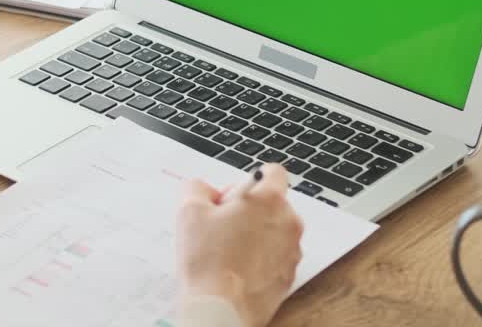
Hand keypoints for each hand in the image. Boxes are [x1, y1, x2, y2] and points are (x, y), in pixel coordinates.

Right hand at [175, 164, 304, 326]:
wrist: (220, 308)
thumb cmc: (207, 262)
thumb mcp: (189, 210)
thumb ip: (197, 187)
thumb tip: (203, 190)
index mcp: (269, 200)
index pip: (273, 172)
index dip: (249, 181)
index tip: (233, 197)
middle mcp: (288, 222)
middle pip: (272, 203)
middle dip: (249, 210)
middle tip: (222, 226)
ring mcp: (292, 250)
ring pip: (275, 230)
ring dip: (255, 234)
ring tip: (228, 251)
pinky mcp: (289, 274)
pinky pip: (276, 256)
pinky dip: (260, 258)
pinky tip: (237, 268)